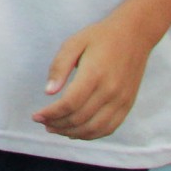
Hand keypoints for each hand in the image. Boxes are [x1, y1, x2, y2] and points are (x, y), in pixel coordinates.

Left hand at [35, 14, 150, 140]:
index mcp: (94, 74)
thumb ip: (59, 67)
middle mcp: (110, 91)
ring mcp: (121, 100)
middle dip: (57, 124)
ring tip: (55, 129)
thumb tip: (48, 92)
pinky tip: (76, 132)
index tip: (36, 116)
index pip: (70, 103)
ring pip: (95, 128)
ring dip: (72, 133)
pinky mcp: (128, 105)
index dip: (51, 114)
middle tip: (42, 123)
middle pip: (80, 118)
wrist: (135, 35)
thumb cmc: (100, 37)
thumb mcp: (73, 43)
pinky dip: (91, 135)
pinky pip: (110, 128)